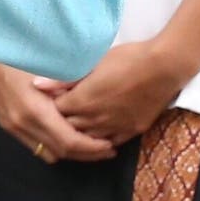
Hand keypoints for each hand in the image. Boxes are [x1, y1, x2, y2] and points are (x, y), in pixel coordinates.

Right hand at [0, 62, 115, 162]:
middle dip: (86, 154)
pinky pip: (35, 145)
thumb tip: (92, 106)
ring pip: (47, 152)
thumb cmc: (22, 53)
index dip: (92, 147)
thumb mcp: (51, 68)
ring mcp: (12, 126)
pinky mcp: (7, 124)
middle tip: (107, 150)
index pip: (69, 141)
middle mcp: (22, 123)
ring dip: (70, 153)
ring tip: (89, 145)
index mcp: (35, 109)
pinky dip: (53, 146)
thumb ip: (68, 91)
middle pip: (61, 151)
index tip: (109, 144)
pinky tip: (65, 136)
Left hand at [51, 38, 193, 147]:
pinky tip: (100, 135)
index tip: (51, 100)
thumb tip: (36, 85)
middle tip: (61, 115)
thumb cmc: (127, 59)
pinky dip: (102, 139)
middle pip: (70, 129)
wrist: (163, 68)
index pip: (56, 112)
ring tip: (77, 127)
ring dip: (81, 134)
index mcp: (82, 101)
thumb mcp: (93, 64)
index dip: (51, 107)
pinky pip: (112, 141)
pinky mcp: (132, 131)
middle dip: (62, 123)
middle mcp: (95, 119)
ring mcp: (114, 127)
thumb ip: (64, 79)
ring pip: (89, 139)